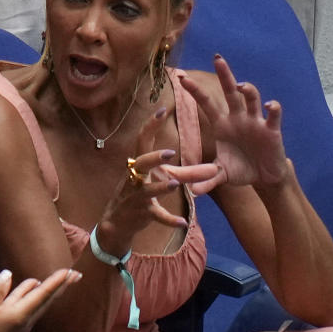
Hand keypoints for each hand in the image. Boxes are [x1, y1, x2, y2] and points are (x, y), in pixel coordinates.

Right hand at [0, 268, 79, 331]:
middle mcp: (23, 323)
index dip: (56, 282)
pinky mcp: (11, 329)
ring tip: (61, 279)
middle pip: (47, 301)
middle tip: (77, 274)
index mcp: (18, 316)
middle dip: (62, 287)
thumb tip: (8, 275)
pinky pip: (27, 308)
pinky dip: (34, 296)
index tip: (69, 271)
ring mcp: (18, 328)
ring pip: (38, 305)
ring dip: (49, 291)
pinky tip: (34, 288)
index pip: (42, 296)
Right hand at [95, 108, 217, 253]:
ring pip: (147, 190)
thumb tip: (215, 167)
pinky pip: (156, 216)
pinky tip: (183, 222)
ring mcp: (136, 196)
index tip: (162, 109)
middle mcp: (135, 177)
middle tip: (170, 153)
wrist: (118, 222)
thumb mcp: (165, 180)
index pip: (142, 141)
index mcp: (139, 164)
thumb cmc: (142, 194)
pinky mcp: (141, 214)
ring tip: (175, 184)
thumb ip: (190, 174)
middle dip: (154, 158)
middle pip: (141, 163)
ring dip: (160, 187)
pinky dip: (169, 220)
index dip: (150, 125)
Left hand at [178, 55, 289, 194]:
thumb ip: (202, 178)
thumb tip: (188, 192)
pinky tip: (270, 105)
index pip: (206, 102)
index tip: (182, 77)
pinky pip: (273, 115)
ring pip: (252, 99)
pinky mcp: (271, 130)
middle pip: (230, 91)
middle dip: (225, 74)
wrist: (264, 178)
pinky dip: (272, 108)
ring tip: (241, 86)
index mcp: (221, 124)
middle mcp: (238, 117)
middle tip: (218, 59)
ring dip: (248, 90)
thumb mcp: (218, 174)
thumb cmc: (240, 170)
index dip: (195, 90)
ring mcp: (255, 122)